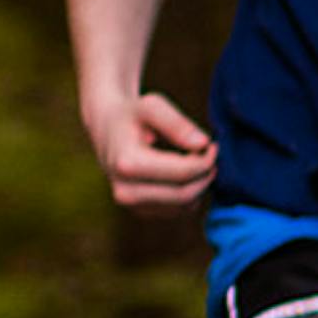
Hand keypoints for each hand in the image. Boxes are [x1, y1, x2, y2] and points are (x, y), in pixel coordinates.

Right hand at [83, 84, 217, 210]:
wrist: (106, 128)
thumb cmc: (132, 115)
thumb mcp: (152, 106)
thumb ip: (177, 123)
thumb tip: (202, 143)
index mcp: (127, 164)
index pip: (184, 173)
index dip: (207, 159)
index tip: (211, 144)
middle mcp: (125, 191)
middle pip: (186, 194)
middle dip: (205, 174)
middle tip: (207, 154)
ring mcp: (131, 204)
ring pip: (186, 205)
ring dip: (199, 184)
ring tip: (194, 160)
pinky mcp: (140, 211)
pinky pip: (180, 210)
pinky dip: (190, 193)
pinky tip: (183, 173)